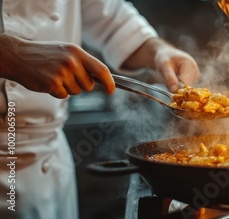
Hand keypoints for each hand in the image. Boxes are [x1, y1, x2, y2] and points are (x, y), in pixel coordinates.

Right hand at [0, 34, 114, 97]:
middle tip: (66, 76)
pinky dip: (58, 92)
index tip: (111, 90)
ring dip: (68, 88)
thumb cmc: (45, 54)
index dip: (110, 82)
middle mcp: (71, 62)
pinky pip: (64, 95)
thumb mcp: (67, 51)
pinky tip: (48, 81)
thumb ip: (84, 63)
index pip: (101, 70)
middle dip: (81, 85)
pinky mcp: (53, 84)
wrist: (18, 55)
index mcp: (77, 52)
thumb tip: (102, 79)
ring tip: (55, 76)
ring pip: (76, 91)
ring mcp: (62, 73)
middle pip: (89, 85)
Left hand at [121, 38, 200, 91]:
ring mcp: (196, 75)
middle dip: (177, 87)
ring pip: (187, 88)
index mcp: (190, 64)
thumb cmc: (165, 58)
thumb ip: (169, 78)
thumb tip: (175, 91)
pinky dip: (180, 86)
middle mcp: (195, 70)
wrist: (167, 54)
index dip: (178, 89)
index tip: (170, 90)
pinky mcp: (194, 79)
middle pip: (187, 87)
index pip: (186, 83)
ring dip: (178, 87)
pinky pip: (187, 87)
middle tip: (168, 82)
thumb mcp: (164, 66)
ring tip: (171, 78)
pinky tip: (176, 80)